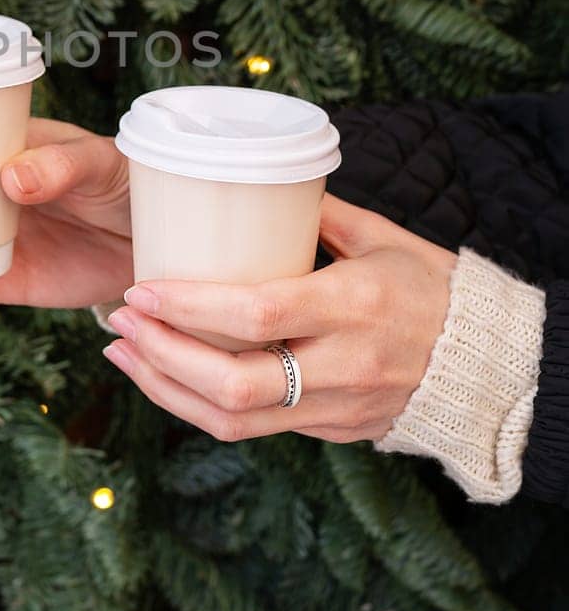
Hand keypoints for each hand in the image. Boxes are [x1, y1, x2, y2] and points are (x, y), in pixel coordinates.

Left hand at [100, 195, 456, 443]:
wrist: (490, 366)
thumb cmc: (434, 287)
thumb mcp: (385, 237)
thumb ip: (321, 213)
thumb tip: (257, 179)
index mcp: (354, 306)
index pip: (257, 315)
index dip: (189, 306)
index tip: (141, 288)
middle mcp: (341, 366)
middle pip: (234, 384)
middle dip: (163, 356)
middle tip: (119, 323)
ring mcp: (335, 407)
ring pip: (234, 419)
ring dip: (165, 389)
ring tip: (123, 353)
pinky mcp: (329, 430)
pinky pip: (252, 427)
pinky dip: (198, 405)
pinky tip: (165, 376)